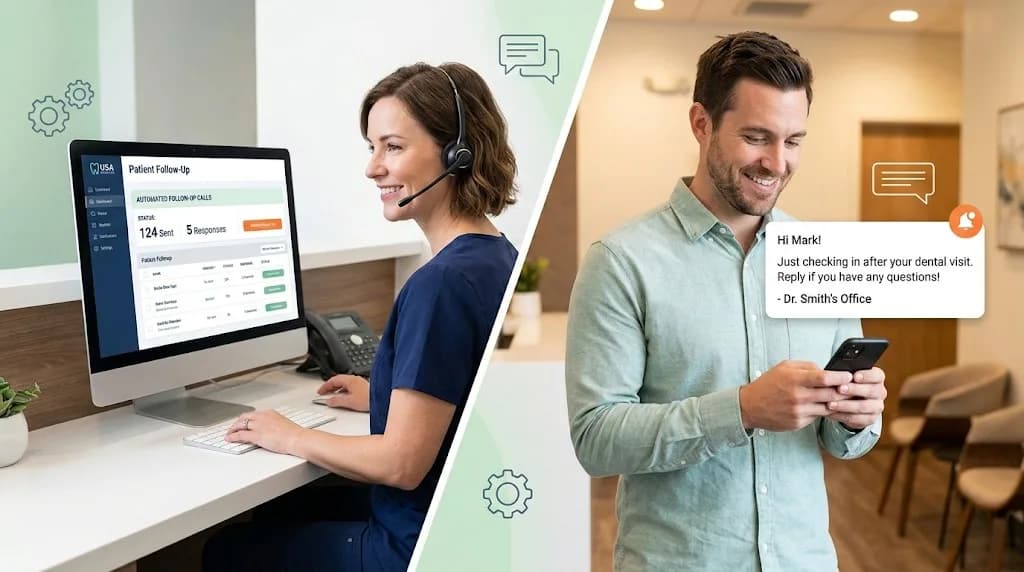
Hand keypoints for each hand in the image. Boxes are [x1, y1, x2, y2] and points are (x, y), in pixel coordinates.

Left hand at [225, 410, 305, 454]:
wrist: (297, 438)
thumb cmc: (294, 434)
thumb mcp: (283, 425)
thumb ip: (275, 425)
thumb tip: (272, 431)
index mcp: (270, 413)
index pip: (253, 414)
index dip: (246, 419)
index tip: (243, 423)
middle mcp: (262, 417)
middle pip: (244, 417)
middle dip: (237, 423)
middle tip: (233, 428)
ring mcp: (258, 425)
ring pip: (240, 425)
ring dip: (232, 429)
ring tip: (229, 434)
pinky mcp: (256, 435)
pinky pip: (240, 435)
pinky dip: (232, 436)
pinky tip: (229, 439)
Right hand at [317, 374, 369, 411]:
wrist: (381, 400)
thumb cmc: (368, 399)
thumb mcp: (349, 402)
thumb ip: (337, 401)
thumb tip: (328, 401)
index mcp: (350, 380)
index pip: (333, 380)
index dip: (325, 386)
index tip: (320, 392)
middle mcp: (354, 379)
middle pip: (338, 381)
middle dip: (330, 387)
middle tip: (323, 393)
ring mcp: (358, 383)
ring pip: (344, 384)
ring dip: (336, 389)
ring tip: (331, 396)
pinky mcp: (362, 388)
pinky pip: (349, 387)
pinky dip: (343, 391)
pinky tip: (343, 398)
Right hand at [739, 360, 853, 431]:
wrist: (749, 406)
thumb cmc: (767, 384)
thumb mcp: (784, 367)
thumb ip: (806, 366)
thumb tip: (825, 370)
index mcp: (794, 380)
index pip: (824, 378)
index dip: (840, 377)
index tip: (849, 375)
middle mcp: (798, 396)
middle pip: (831, 394)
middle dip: (844, 391)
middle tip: (852, 387)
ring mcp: (799, 412)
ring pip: (828, 408)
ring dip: (837, 403)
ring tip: (843, 398)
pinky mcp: (798, 423)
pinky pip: (818, 416)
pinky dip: (824, 411)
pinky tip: (825, 406)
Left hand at [826, 366, 886, 429]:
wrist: (849, 401)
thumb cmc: (847, 383)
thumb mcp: (847, 376)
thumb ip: (844, 374)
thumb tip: (834, 373)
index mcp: (877, 378)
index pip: (877, 376)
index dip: (867, 376)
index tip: (854, 376)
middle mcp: (880, 392)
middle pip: (871, 391)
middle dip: (854, 390)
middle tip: (839, 389)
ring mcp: (876, 407)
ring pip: (863, 407)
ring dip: (845, 405)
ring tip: (830, 404)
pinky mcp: (870, 419)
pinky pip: (857, 419)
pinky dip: (842, 416)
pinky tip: (831, 413)